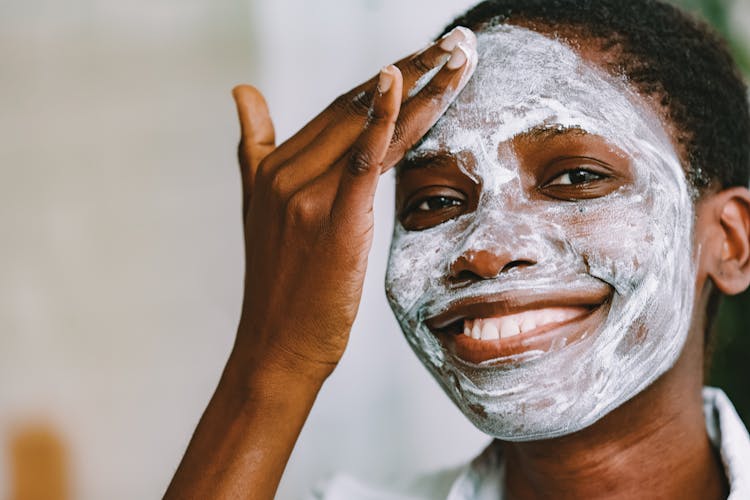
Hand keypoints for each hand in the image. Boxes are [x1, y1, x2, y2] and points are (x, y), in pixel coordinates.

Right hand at [231, 27, 477, 382]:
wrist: (277, 348)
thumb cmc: (280, 286)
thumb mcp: (259, 208)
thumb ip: (254, 146)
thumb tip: (243, 91)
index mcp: (272, 168)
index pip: (339, 110)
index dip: (385, 80)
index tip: (422, 57)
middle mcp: (285, 173)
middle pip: (355, 106)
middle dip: (411, 69)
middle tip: (454, 42)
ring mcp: (306, 195)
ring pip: (368, 126)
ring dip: (419, 85)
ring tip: (458, 53)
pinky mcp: (331, 220)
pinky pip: (362, 159)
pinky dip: (383, 118)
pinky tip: (404, 83)